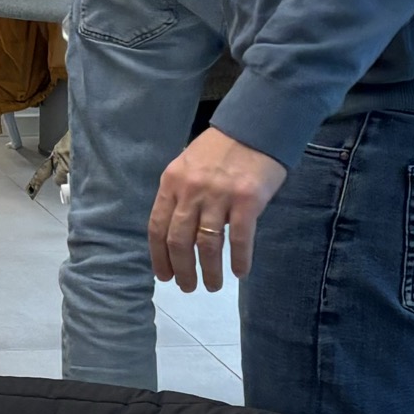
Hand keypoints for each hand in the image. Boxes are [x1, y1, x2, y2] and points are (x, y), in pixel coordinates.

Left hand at [148, 127, 288, 291]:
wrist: (256, 127)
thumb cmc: (222, 148)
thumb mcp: (188, 165)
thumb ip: (180, 195)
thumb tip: (175, 232)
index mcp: (172, 182)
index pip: (157, 226)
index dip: (159, 256)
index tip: (163, 275)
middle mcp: (191, 190)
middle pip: (179, 240)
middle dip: (181, 269)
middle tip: (187, 287)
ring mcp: (219, 195)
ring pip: (207, 244)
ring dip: (209, 271)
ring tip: (212, 286)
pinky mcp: (247, 200)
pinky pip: (240, 238)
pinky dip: (239, 259)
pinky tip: (239, 272)